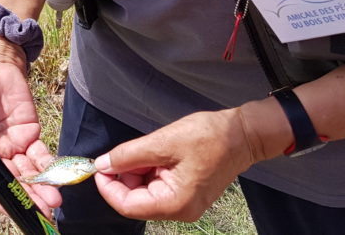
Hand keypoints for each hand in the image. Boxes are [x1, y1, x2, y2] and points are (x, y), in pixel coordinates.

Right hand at [0, 34, 60, 216]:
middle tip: (41, 208)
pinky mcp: (29, 134)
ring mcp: (10, 145)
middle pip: (8, 178)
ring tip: (53, 199)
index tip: (7, 205)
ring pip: (26, 172)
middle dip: (25, 195)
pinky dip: (49, 167)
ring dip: (40, 187)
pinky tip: (57, 177)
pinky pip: (40, 155)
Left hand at [93, 107, 280, 220]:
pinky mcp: (185, 194)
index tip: (100, 167)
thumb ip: (128, 156)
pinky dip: (149, 171)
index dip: (108, 187)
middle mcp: (180, 210)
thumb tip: (103, 164)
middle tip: (128, 152)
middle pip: (134, 200)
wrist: (244, 133)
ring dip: (137, 171)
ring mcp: (184, 203)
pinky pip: (156, 187)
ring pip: (144, 192)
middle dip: (124, 176)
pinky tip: (157, 154)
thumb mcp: (163, 142)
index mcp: (175, 203)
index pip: (127, 205)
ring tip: (151, 149)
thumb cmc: (211, 136)